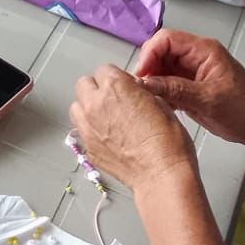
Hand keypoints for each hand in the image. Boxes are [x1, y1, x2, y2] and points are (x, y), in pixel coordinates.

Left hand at [70, 62, 193, 190]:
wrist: (161, 174)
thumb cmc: (167, 143)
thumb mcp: (161, 104)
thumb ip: (141, 92)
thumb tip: (135, 92)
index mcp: (115, 87)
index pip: (105, 69)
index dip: (117, 77)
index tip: (124, 85)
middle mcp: (96, 104)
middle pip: (84, 84)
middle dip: (98, 88)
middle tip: (114, 99)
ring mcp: (88, 127)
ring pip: (77, 106)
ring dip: (88, 107)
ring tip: (107, 117)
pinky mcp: (88, 147)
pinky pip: (82, 130)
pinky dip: (91, 129)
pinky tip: (108, 136)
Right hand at [134, 28, 244, 146]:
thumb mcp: (208, 99)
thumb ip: (175, 89)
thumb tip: (145, 82)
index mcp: (204, 50)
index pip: (166, 39)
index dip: (149, 54)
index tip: (142, 75)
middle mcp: (196, 57)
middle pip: (160, 52)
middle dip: (148, 68)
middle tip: (142, 89)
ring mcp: (192, 72)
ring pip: (161, 68)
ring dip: (152, 82)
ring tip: (150, 98)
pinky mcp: (190, 87)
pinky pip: (167, 83)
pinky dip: (159, 92)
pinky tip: (160, 104)